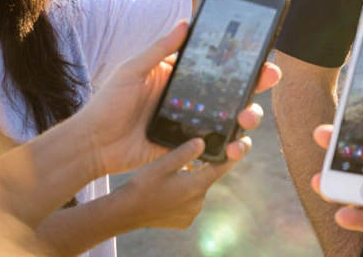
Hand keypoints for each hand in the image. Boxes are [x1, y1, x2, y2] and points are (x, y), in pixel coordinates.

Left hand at [77, 21, 280, 176]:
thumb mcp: (131, 71)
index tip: (261, 54)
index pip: (217, 64)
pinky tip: (235, 146)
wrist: (93, 145)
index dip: (241, 60)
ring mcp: (193, 123)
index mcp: (180, 75)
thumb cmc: (108, 103)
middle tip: (268, 78)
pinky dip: (232, 146)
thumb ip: (159, 50)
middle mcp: (192, 97)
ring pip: (232, 117)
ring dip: (249, 115)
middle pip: (233, 89)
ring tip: (247, 117)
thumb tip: (185, 23)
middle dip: (257, 84)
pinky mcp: (189, 147)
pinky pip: (217, 145)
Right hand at [113, 138, 239, 229]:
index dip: (231, 153)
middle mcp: (199, 202)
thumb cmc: (142, 186)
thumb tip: (203, 142)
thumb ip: (185, 152)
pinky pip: (190, 202)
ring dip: (191, 181)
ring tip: (172, 176)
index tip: (238, 143)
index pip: (222, 166)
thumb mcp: (162, 164)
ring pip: (198, 189)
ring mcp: (192, 213)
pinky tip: (168, 190)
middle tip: (187, 160)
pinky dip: (183, 194)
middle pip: (208, 177)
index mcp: (197, 186)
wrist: (124, 214)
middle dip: (201, 167)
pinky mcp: (184, 221)